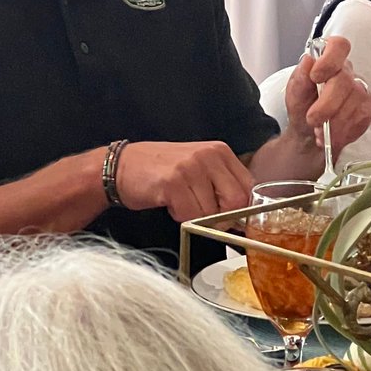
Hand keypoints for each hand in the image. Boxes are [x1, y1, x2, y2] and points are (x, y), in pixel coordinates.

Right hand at [116, 140, 253, 220]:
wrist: (121, 165)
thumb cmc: (162, 171)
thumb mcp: (199, 169)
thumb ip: (222, 185)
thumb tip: (245, 217)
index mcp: (219, 151)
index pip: (248, 188)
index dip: (240, 210)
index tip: (228, 219)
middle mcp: (208, 155)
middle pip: (237, 202)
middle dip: (221, 218)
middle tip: (202, 215)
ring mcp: (191, 167)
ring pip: (212, 213)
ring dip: (196, 217)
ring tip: (179, 201)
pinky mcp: (173, 182)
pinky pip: (190, 215)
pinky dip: (179, 216)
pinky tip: (169, 202)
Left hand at [284, 36, 370, 153]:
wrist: (309, 131)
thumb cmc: (302, 106)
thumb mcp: (294, 92)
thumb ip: (300, 78)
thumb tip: (308, 59)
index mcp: (327, 60)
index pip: (338, 46)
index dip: (330, 59)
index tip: (316, 76)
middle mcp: (347, 72)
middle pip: (344, 80)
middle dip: (327, 104)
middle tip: (312, 119)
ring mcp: (360, 90)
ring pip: (354, 102)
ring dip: (334, 122)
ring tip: (318, 132)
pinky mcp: (366, 109)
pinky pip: (360, 119)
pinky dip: (343, 131)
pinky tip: (331, 136)